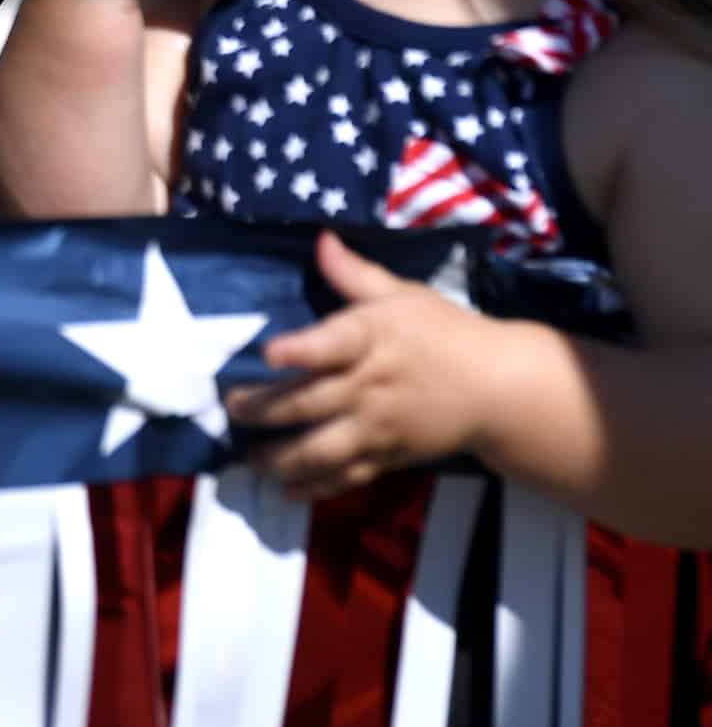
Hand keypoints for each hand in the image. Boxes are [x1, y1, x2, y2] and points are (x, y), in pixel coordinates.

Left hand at [227, 228, 505, 495]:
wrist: (495, 389)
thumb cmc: (443, 333)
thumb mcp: (402, 294)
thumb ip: (354, 273)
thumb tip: (320, 238)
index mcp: (371, 339)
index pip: (332, 344)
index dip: (299, 350)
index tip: (267, 353)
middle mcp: (369, 386)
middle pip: (310, 401)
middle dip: (265, 408)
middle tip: (230, 406)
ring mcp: (376, 428)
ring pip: (321, 449)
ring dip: (281, 456)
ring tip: (249, 457)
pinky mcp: (387, 458)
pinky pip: (346, 477)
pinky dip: (315, 486)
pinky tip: (286, 488)